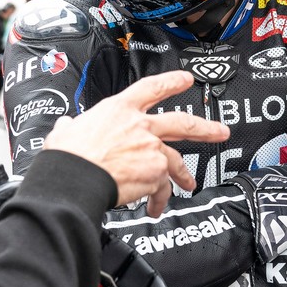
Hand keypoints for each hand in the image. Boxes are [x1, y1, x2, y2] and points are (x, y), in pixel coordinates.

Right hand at [44, 71, 228, 215]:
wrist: (75, 178)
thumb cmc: (68, 157)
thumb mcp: (65, 132)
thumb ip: (72, 126)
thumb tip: (67, 126)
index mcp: (119, 110)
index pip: (151, 88)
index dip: (171, 81)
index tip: (186, 79)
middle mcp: (140, 125)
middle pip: (182, 122)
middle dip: (205, 127)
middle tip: (220, 131)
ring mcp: (151, 148)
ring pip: (178, 160)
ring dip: (185, 174)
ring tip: (190, 183)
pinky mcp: (156, 172)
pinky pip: (163, 188)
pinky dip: (159, 199)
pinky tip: (154, 207)